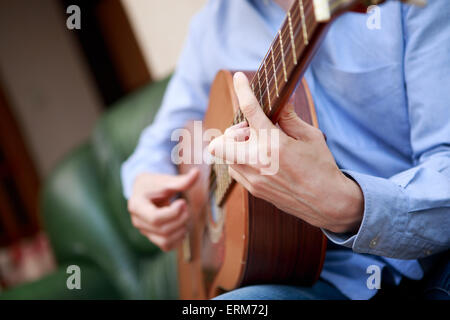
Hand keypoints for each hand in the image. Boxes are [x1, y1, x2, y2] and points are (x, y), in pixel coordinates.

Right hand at [127, 168, 198, 250]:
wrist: (146, 191)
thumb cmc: (155, 184)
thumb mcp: (166, 181)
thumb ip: (181, 180)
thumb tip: (197, 173)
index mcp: (136, 206)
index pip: (155, 218)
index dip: (173, 213)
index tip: (182, 202)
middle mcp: (138, 221)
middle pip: (162, 230)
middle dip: (180, 219)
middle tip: (186, 206)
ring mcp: (145, 231)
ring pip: (165, 241)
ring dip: (181, 230)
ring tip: (185, 216)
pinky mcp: (153, 237)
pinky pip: (167, 246)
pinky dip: (179, 239)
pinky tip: (183, 225)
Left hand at [208, 72, 363, 233]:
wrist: (326, 202)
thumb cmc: (321, 167)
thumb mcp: (311, 137)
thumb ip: (290, 118)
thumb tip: (281, 100)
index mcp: (274, 143)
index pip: (251, 110)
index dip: (242, 90)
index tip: (238, 78)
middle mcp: (258, 161)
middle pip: (219, 142)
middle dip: (231, 133)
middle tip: (251, 133)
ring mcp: (253, 178)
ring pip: (225, 156)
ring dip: (236, 147)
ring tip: (260, 149)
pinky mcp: (253, 189)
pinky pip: (234, 170)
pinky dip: (241, 162)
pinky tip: (261, 162)